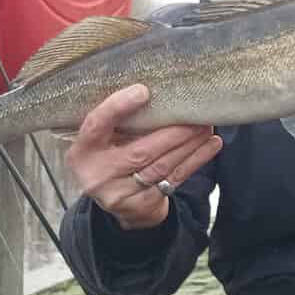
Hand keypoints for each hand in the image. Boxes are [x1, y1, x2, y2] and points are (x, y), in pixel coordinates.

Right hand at [65, 85, 222, 229]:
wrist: (116, 199)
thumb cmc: (112, 155)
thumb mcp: (103, 140)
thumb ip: (118, 121)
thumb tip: (157, 88)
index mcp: (83, 151)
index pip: (97, 125)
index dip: (118, 107)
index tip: (143, 90)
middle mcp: (97, 175)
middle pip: (140, 151)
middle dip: (173, 133)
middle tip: (196, 115)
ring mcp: (119, 194)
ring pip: (161, 166)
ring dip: (189, 145)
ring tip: (206, 127)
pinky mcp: (141, 205)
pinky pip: (174, 179)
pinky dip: (195, 160)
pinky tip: (211, 145)